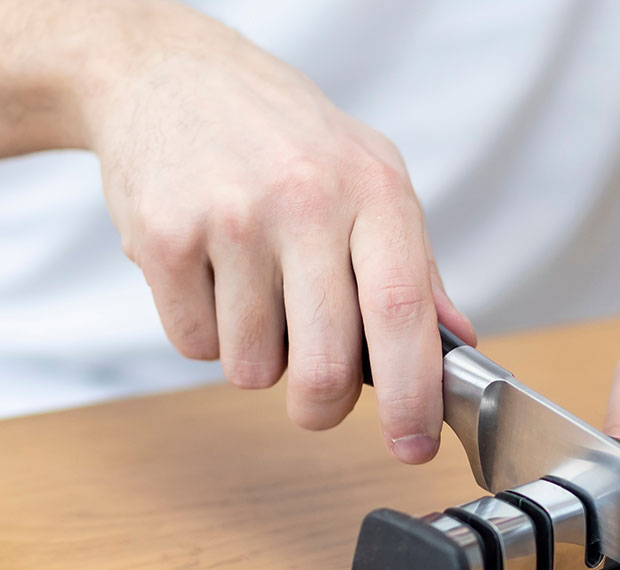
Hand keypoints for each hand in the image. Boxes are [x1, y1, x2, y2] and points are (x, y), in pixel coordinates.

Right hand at [88, 6, 472, 462]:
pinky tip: (207, 274)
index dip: (412, 395)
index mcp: (372, 189)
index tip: (413, 445)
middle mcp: (304, 201)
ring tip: (251, 291)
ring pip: (252, 368)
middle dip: (322, 407)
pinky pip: (194, 344)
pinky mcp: (163, 238)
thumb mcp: (367, 172)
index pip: (401, 312)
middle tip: (317, 401)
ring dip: (254, 356)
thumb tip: (456, 341)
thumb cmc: (279, 134)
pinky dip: (203, 331)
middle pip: (325, 366)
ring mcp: (230, 219)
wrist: (166, 73)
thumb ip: (415, 262)